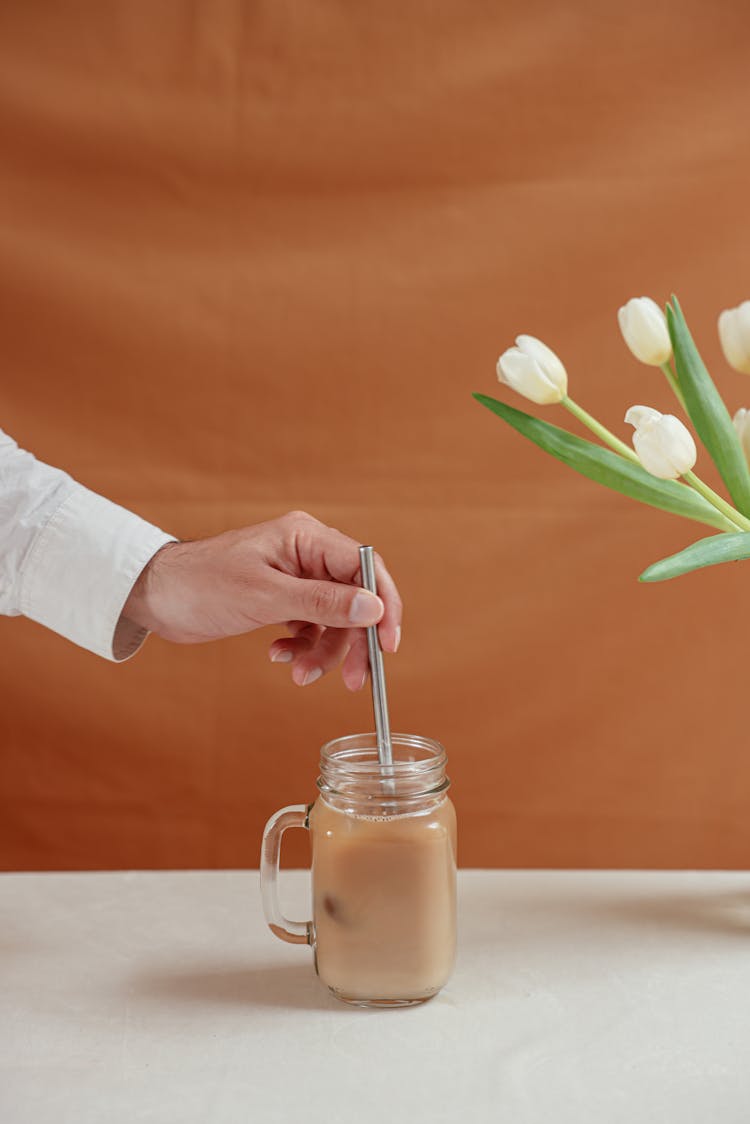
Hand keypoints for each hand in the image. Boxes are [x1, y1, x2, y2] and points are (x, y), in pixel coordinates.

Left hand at [122, 510, 401, 689]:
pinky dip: (303, 647)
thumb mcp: (265, 596)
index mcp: (307, 538)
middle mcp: (307, 554)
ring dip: (323, 652)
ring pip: (334, 619)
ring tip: (300, 674)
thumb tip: (373, 607)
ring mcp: (295, 577)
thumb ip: (322, 602)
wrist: (154, 597)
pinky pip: (311, 627)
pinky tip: (280, 656)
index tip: (387, 645)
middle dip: (354, 642)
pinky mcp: (282, 599)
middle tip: (353, 680)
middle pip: (354, 599)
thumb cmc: (201, 584)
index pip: (365, 568)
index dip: (384, 606)